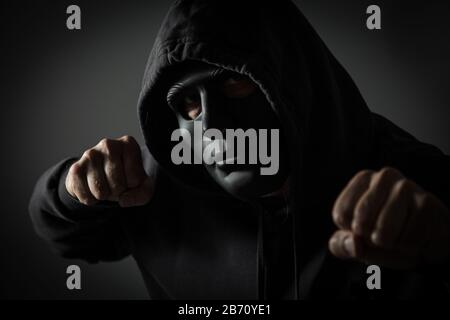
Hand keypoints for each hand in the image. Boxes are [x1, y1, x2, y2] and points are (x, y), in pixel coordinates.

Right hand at [65, 135, 153, 207]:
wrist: (102, 175)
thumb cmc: (126, 177)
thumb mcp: (142, 185)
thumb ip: (143, 194)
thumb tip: (124, 200)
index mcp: (128, 145)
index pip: (135, 178)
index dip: (133, 185)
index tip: (131, 179)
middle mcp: (109, 145)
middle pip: (117, 184)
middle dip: (118, 192)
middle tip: (117, 185)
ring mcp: (90, 155)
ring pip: (100, 191)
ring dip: (104, 196)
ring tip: (106, 185)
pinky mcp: (75, 168)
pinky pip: (86, 196)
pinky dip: (91, 199)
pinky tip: (93, 188)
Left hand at [329, 167, 449, 268]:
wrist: (429, 243)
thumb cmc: (387, 238)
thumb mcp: (357, 243)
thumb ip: (342, 245)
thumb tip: (354, 243)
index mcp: (364, 179)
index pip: (342, 214)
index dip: (353, 232)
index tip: (366, 229)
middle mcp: (385, 176)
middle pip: (362, 223)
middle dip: (371, 240)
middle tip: (384, 236)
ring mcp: (407, 187)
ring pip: (384, 233)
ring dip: (391, 246)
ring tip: (400, 237)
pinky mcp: (428, 204)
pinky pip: (408, 240)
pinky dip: (410, 249)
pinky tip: (418, 239)